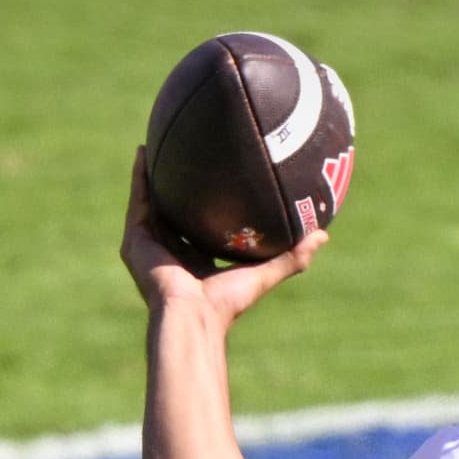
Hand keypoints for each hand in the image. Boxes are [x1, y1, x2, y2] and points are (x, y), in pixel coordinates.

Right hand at [121, 148, 320, 322]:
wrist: (192, 315)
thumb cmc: (227, 302)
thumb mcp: (264, 274)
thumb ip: (293, 256)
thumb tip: (323, 235)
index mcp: (197, 261)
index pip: (202, 229)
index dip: (209, 208)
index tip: (220, 184)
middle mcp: (171, 252)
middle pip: (174, 212)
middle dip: (178, 187)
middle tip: (189, 156)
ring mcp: (150, 246)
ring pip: (152, 202)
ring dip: (154, 175)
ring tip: (160, 143)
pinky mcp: (135, 240)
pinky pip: (139, 200)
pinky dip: (140, 177)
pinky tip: (144, 151)